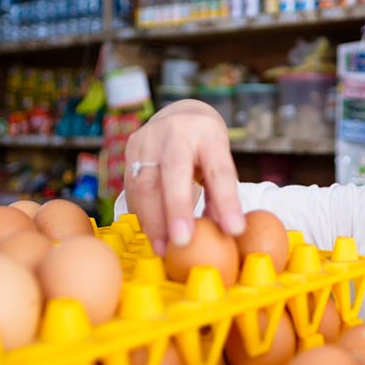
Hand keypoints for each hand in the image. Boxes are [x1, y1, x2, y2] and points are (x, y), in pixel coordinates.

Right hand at [124, 99, 244, 253]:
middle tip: (181, 243)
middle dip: (177, 209)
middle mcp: (177, 132)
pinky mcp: (130, 148)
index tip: (234, 230)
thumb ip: (219, 197)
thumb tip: (225, 236)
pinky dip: (141, 213)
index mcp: (209, 134)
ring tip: (162, 249)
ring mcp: (149, 138)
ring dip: (153, 220)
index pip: (219, 170)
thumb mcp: (219, 162)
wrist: (179, 115)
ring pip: (146, 182)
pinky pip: (132, 187)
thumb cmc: (205, 148)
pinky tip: (150, 232)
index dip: (226, 202)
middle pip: (175, 171)